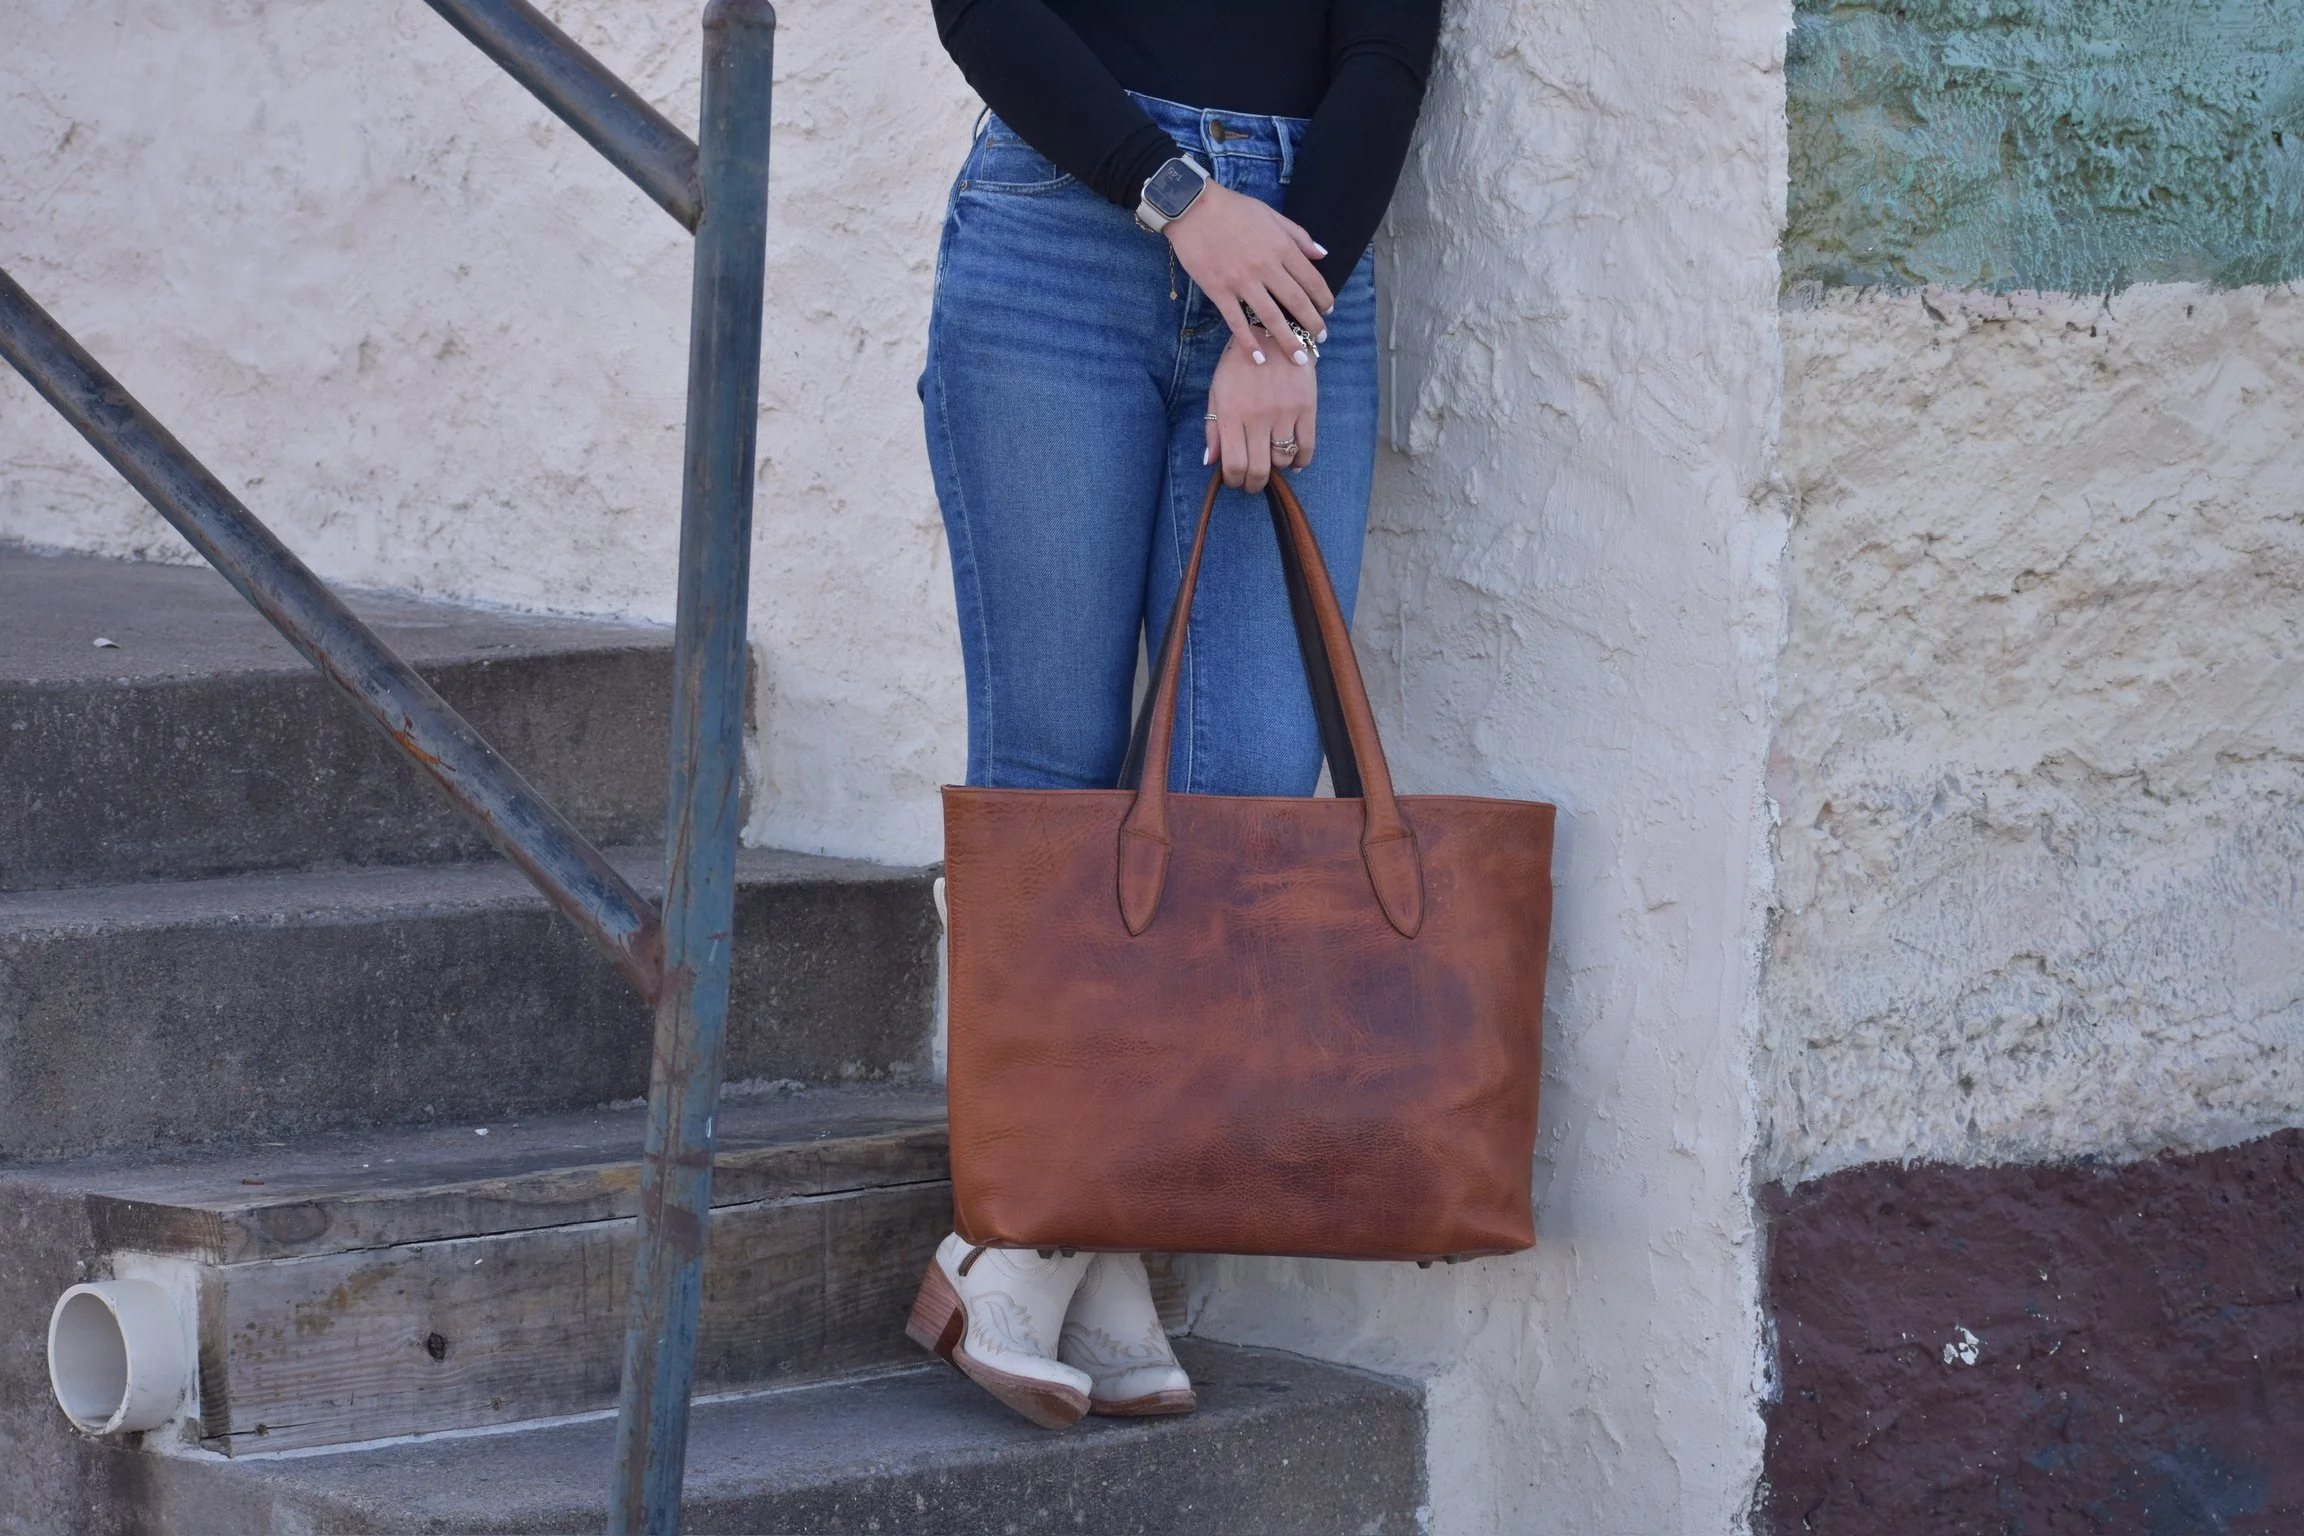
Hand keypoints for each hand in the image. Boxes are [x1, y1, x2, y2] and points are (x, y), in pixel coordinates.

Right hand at [1164, 181, 1331, 368]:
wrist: (1192, 208)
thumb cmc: (1233, 208)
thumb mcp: (1271, 214)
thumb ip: (1298, 235)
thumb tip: (1322, 254)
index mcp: (1281, 247)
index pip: (1311, 279)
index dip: (1323, 298)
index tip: (1329, 310)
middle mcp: (1266, 267)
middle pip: (1296, 302)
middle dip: (1313, 324)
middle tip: (1321, 339)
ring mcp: (1242, 281)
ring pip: (1271, 317)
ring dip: (1288, 340)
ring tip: (1299, 357)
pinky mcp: (1219, 291)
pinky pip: (1237, 322)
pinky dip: (1249, 342)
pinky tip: (1260, 358)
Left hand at [1205, 330, 1315, 492]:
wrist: (1271, 331)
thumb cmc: (1238, 364)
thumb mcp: (1217, 392)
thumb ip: (1213, 428)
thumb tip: (1211, 462)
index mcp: (1231, 413)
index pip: (1233, 465)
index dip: (1234, 482)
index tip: (1235, 481)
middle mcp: (1258, 416)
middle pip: (1259, 470)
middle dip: (1254, 484)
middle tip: (1252, 483)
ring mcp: (1284, 412)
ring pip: (1282, 460)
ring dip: (1276, 468)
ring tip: (1270, 461)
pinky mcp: (1307, 406)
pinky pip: (1307, 447)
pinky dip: (1301, 461)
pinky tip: (1293, 462)